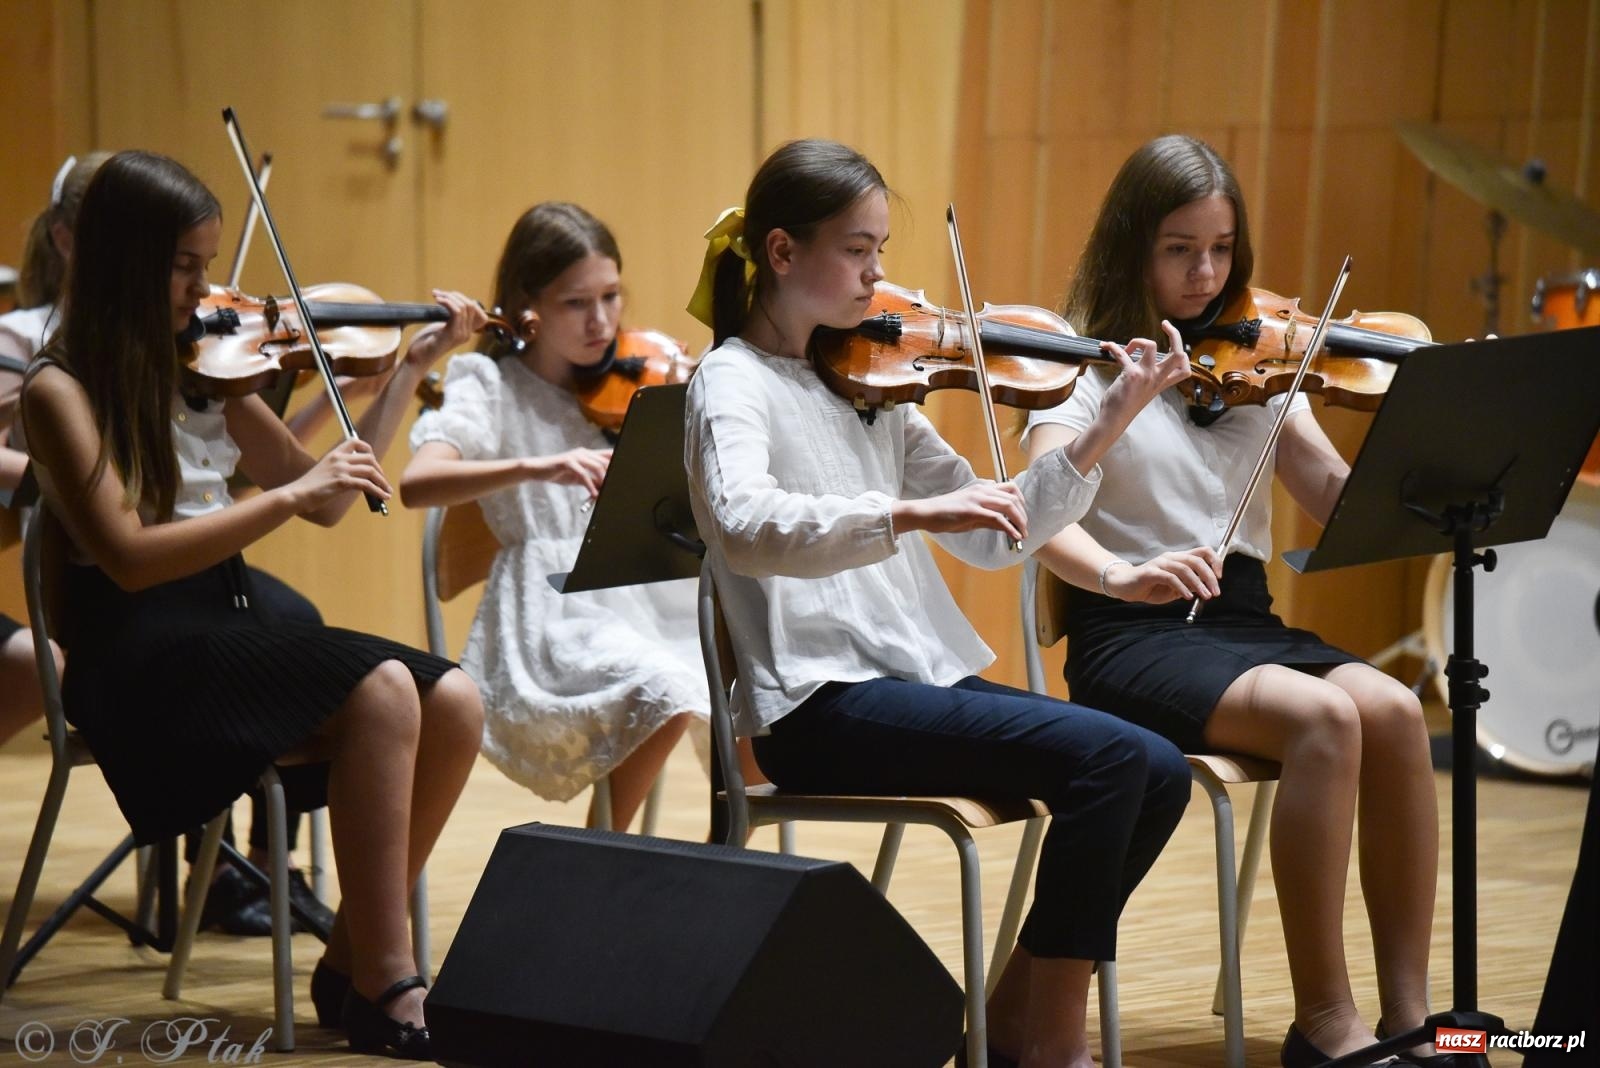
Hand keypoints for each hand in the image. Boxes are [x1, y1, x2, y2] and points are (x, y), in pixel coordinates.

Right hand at [289, 438, 391, 512]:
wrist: (297, 494)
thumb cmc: (311, 487)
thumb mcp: (326, 472)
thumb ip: (341, 470)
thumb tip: (360, 480)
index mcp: (334, 454)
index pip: (355, 442)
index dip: (369, 450)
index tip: (375, 463)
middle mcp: (339, 459)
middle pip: (369, 458)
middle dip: (380, 471)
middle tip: (383, 481)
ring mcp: (340, 469)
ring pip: (371, 471)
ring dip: (382, 482)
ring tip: (387, 492)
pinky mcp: (341, 482)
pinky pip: (367, 485)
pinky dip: (378, 491)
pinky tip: (383, 497)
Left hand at [404, 290, 488, 370]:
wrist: (417, 359)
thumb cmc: (425, 343)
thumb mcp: (440, 328)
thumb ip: (449, 319)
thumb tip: (453, 302)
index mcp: (466, 332)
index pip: (481, 314)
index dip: (468, 301)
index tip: (451, 297)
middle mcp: (467, 334)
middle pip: (471, 306)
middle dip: (455, 295)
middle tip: (439, 293)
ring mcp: (460, 334)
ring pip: (464, 307)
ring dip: (449, 297)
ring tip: (436, 295)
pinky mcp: (451, 334)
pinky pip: (456, 312)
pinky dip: (447, 302)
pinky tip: (437, 300)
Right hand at [528, 447, 611, 498]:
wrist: (538, 470)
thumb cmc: (559, 473)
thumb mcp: (578, 478)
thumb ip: (592, 481)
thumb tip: (604, 489)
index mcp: (588, 454)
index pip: (608, 454)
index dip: (617, 460)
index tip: (624, 472)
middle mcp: (584, 452)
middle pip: (605, 461)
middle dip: (611, 475)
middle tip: (613, 488)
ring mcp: (576, 456)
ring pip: (597, 467)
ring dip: (603, 481)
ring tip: (604, 493)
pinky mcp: (567, 462)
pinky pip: (583, 474)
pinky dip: (590, 486)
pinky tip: (593, 494)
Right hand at [893, 480, 1027, 540]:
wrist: (926, 513)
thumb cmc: (945, 514)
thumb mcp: (971, 515)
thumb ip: (989, 518)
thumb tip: (1006, 526)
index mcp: (982, 488)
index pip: (1010, 489)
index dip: (1021, 503)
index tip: (1022, 517)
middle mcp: (982, 490)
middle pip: (1014, 497)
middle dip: (1023, 515)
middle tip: (1024, 529)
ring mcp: (977, 499)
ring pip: (1009, 506)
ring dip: (1020, 521)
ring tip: (1022, 535)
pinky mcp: (972, 511)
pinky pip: (998, 519)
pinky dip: (1010, 528)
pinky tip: (1015, 537)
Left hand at [1098, 320, 1192, 418]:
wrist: (1114, 420)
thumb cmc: (1125, 406)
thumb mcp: (1143, 391)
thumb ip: (1148, 378)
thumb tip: (1140, 361)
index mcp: (1162, 383)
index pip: (1185, 369)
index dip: (1184, 354)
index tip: (1174, 344)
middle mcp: (1157, 378)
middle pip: (1178, 353)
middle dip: (1174, 333)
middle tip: (1165, 324)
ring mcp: (1146, 375)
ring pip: (1152, 345)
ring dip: (1138, 340)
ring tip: (1129, 347)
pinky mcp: (1131, 374)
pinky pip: (1122, 353)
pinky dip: (1113, 347)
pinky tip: (1106, 347)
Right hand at [1104, 546, 1223, 603]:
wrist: (1124, 586)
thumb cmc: (1150, 586)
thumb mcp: (1174, 588)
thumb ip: (1188, 586)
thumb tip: (1205, 589)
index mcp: (1178, 558)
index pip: (1202, 552)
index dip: (1215, 562)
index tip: (1219, 577)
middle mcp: (1170, 557)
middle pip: (1196, 560)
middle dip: (1209, 576)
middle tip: (1215, 592)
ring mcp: (1160, 563)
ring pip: (1185, 569)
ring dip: (1198, 584)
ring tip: (1205, 596)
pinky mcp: (1151, 572)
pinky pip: (1170, 578)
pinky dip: (1182, 588)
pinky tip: (1187, 597)